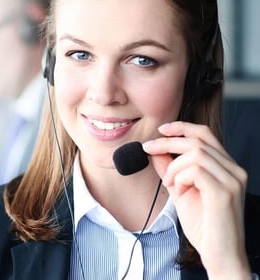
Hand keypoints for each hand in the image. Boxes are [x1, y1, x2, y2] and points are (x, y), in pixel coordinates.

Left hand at [143, 121, 250, 278]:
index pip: (206, 134)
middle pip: (197, 140)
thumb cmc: (204, 226)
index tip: (161, 130)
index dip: (182, 127)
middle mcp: (234, 171)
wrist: (220, 256)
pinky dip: (179, 177)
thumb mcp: (181, 191)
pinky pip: (195, 170)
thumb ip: (170, 170)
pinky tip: (179, 191)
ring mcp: (232, 181)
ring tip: (171, 184)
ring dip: (173, 167)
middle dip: (167, 142)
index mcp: (226, 168)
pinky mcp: (224, 193)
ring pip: (194, 154)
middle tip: (148, 149)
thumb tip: (155, 151)